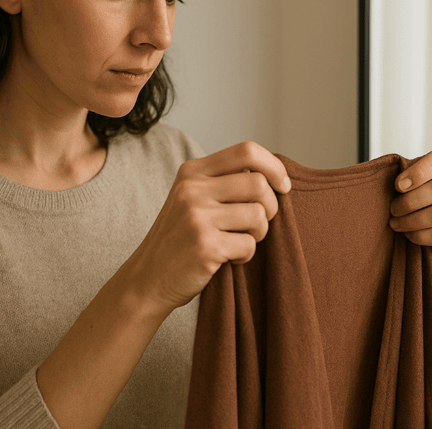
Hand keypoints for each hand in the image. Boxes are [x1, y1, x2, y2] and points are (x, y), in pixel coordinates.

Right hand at [122, 142, 289, 317]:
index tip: (283, 186)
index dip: (274, 167)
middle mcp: (192, 189)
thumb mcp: (192, 198)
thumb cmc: (180, 239)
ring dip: (259, 234)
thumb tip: (274, 173)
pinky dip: (245, 256)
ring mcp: (196, 216)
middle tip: (259, 224)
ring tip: (240, 242)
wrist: (148, 279)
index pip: (246, 151)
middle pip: (258, 184)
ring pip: (258, 215)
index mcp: (192, 171)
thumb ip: (224, 182)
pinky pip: (248, 245)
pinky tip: (228, 259)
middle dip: (271, 207)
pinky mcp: (204, 245)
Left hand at [388, 150, 431, 254]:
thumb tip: (397, 182)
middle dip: (409, 202)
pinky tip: (408, 233)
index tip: (398, 185)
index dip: (418, 172)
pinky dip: (418, 235)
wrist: (412, 224)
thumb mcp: (402, 181)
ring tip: (395, 223)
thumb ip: (400, 175)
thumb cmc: (405, 197)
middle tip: (393, 209)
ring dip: (410, 221)